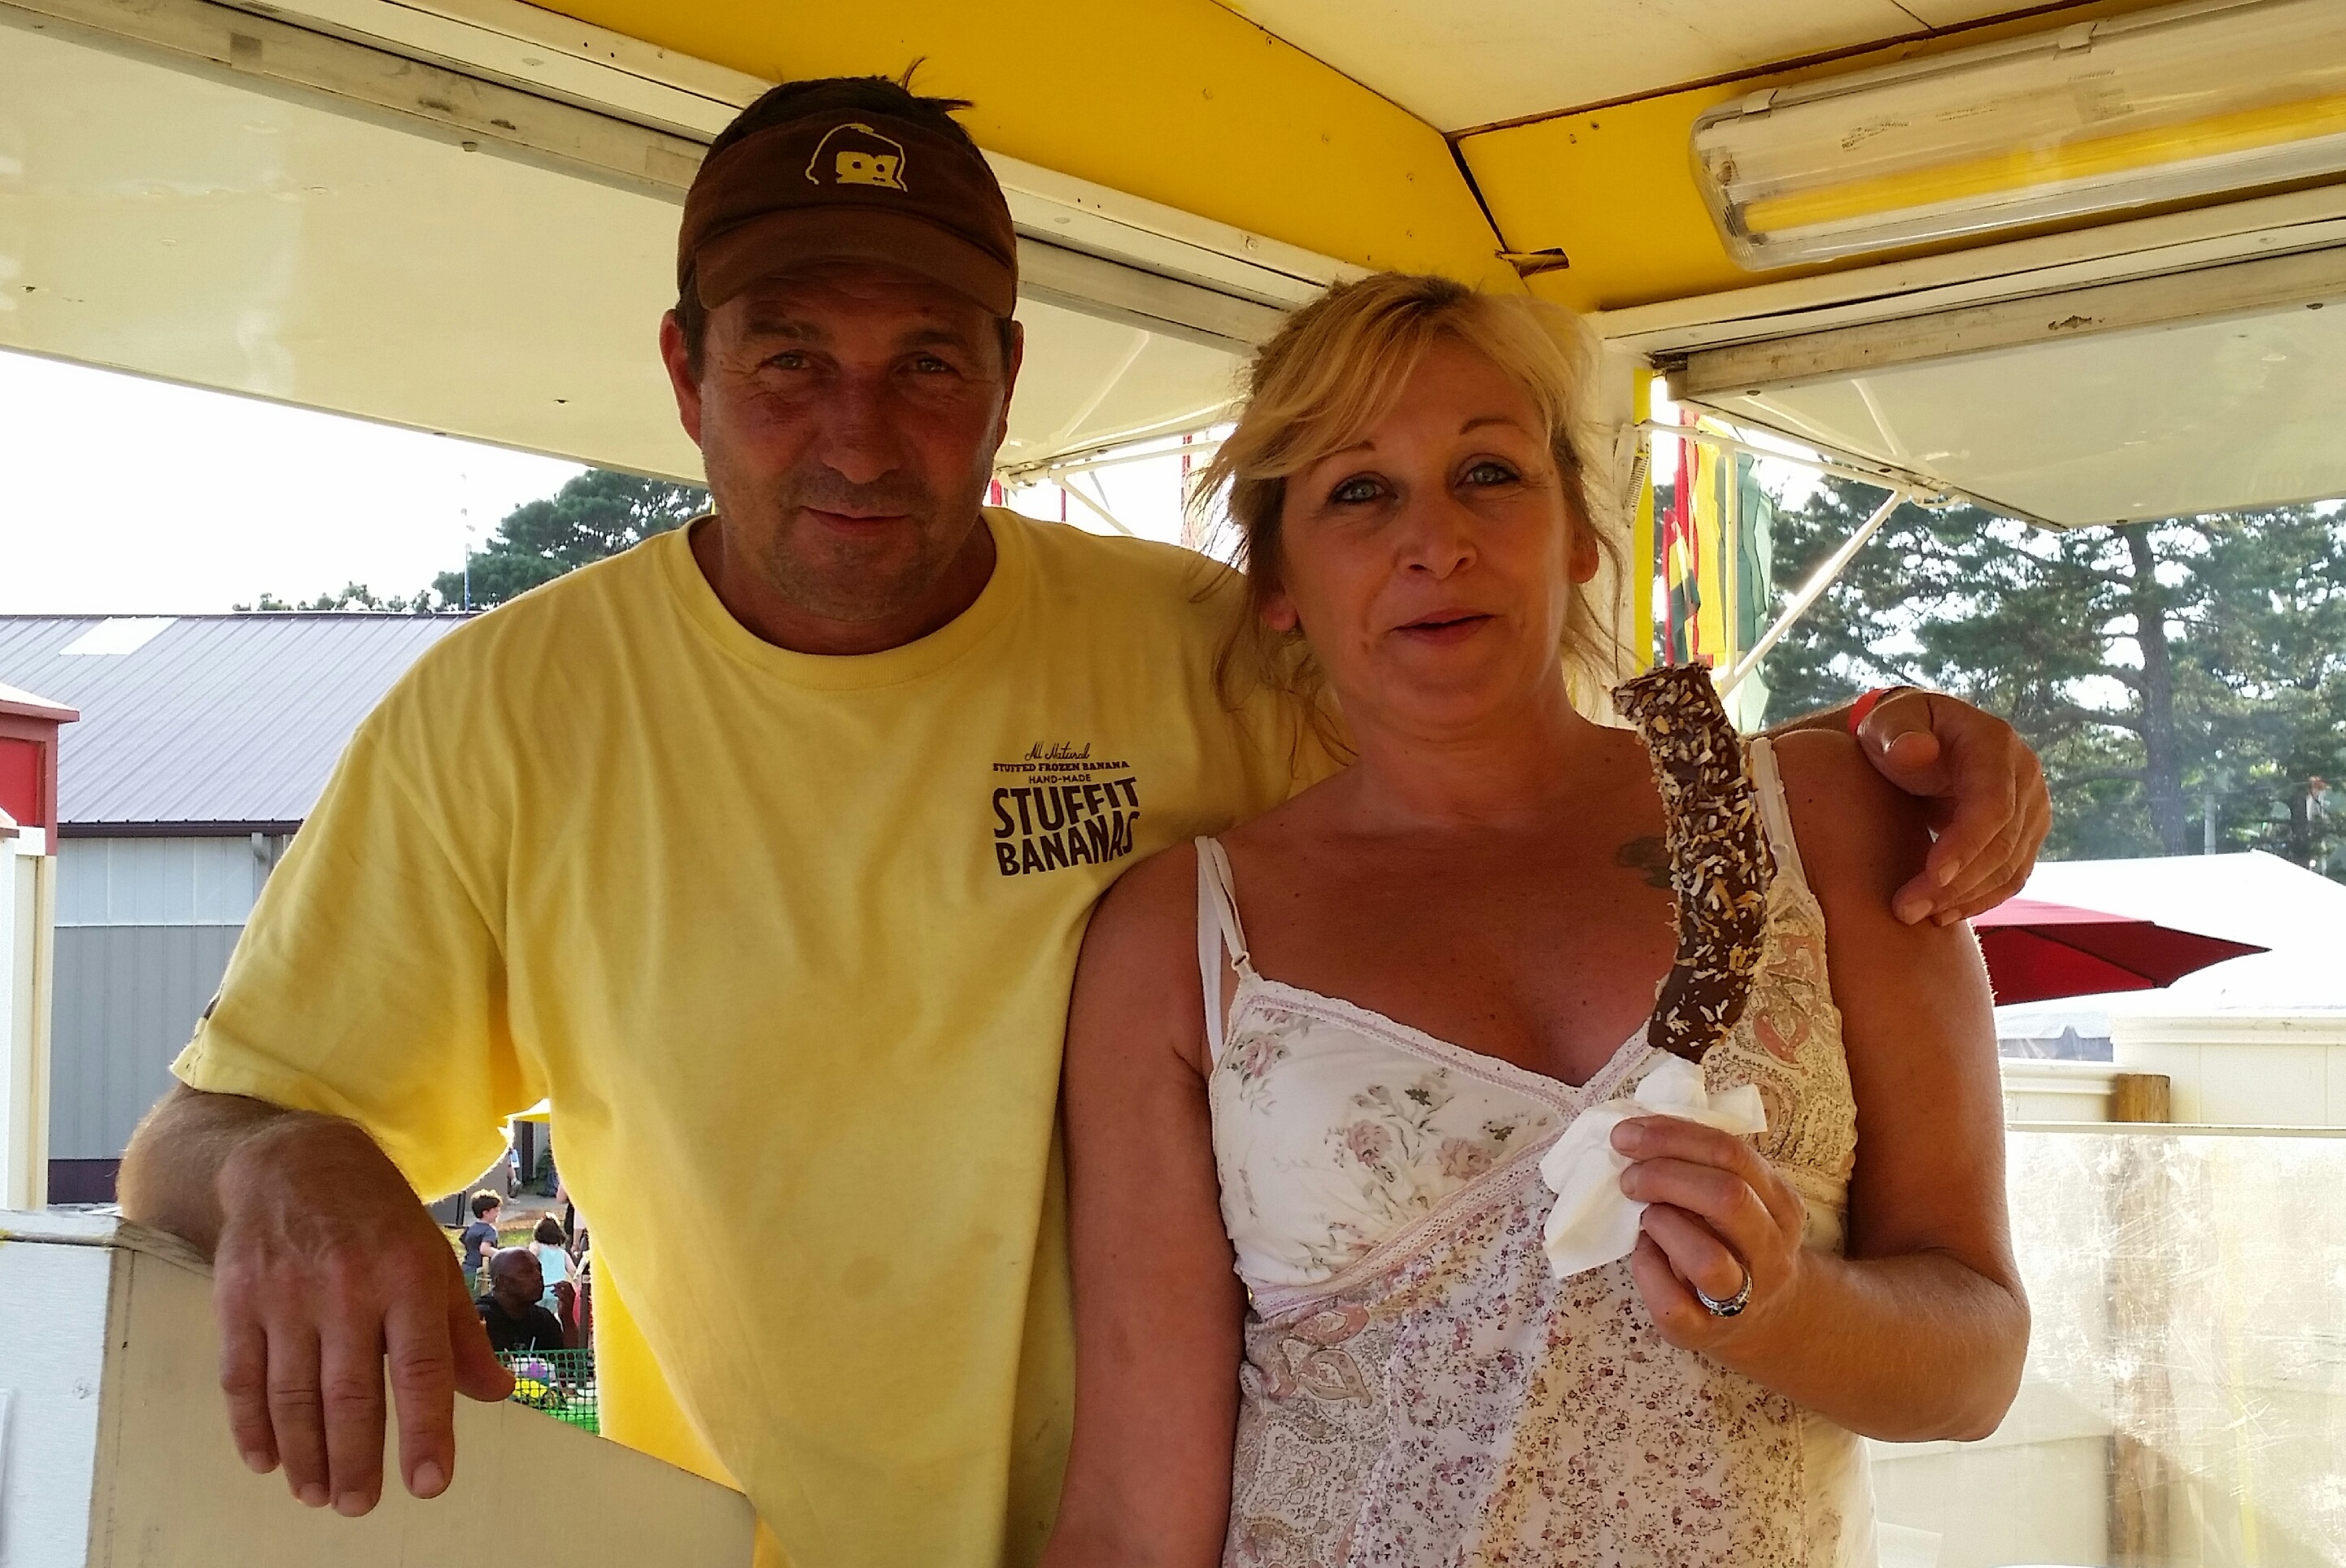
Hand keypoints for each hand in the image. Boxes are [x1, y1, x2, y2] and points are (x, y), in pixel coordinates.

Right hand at [212, 1116, 511, 1515]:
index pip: (420, 1367)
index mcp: (408, 1277)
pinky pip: (242, 1377)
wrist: (295, 1161)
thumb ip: (461, 1334)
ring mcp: (287, 1295)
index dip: (426, 1430)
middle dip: (355, 1459)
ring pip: (293, 1393)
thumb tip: (497, 1393)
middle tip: (359, 1506)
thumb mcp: (434, 1261)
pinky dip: (251, 1425)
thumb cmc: (378, 1219)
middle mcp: (348, 1288)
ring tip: (317, 1494)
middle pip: (350, 1392)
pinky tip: (266, 1460)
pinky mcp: (237, 1300)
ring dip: (305, 1453)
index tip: (429, 1484)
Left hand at [1612, 1114, 1806, 1356]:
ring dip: (1664, 1225)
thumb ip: (1706, 1165)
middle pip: (1727, 1198)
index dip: (1672, 1137)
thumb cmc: (1737, 1240)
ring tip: (1646, 1216)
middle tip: (1629, 1176)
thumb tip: (1637, 1133)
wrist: (1773, 1317)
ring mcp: (1742, 1297)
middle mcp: (1770, 1250)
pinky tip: (1644, 1251)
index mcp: (1780, 1204)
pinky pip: (1671, 1302)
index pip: (1731, 1154)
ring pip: (1707, 1259)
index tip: (1626, 1134)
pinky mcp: (1703, 1332)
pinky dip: (1646, 1269)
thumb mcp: (1744, 1197)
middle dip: (1665, 1176)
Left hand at [1855, 689, 2048, 925]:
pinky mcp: (2026, 834)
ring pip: (2010, 867)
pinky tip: (1944, 914)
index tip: (1932, 875)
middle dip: (1956, 883)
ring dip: (1966, 898)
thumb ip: (1895, 733)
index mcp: (1995, 744)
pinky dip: (1980, 898)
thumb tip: (1915, 751)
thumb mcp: (1887, 722)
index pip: (1993, 804)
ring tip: (1916, 916)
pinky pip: (2011, 876)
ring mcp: (2031, 807)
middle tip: (1905, 910)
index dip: (1967, 844)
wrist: (1915, 742)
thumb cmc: (1896, 730)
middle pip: (2003, 843)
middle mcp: (2025, 776)